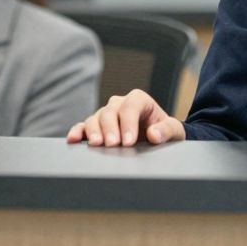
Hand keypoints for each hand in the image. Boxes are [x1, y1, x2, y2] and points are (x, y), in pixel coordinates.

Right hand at [66, 89, 186, 146]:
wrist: (157, 139)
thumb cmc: (164, 132)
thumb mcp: (173, 131)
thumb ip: (167, 130)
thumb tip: (154, 134)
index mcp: (139, 100)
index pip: (130, 106)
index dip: (128, 123)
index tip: (129, 142)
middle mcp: (119, 104)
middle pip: (110, 112)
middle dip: (110, 129)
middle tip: (112, 145)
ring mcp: (106, 115)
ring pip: (95, 118)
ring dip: (94, 131)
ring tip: (97, 145)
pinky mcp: (96, 127)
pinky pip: (83, 127)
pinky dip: (78, 132)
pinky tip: (73, 139)